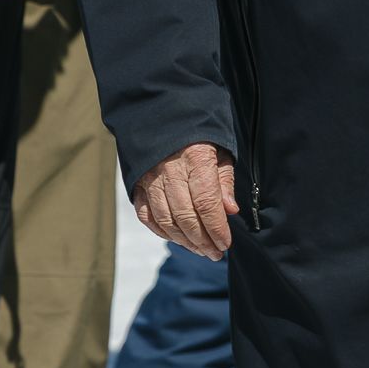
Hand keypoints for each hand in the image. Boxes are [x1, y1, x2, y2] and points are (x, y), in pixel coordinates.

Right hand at [132, 142, 240, 258]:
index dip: (216, 228)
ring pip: (166, 220)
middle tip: (215, 253)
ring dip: (184, 241)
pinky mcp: (138, 184)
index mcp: (195, 158)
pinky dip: (161, 231)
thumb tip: (230, 211)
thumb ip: (224, 181)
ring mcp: (151, 178)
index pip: (206, 203)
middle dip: (203, 240)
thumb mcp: (220, 150)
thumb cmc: (199, 134)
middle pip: (186, 216)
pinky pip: (147, 216)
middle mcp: (170, 170)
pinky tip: (176, 239)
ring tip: (200, 250)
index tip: (226, 243)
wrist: (163, 115)